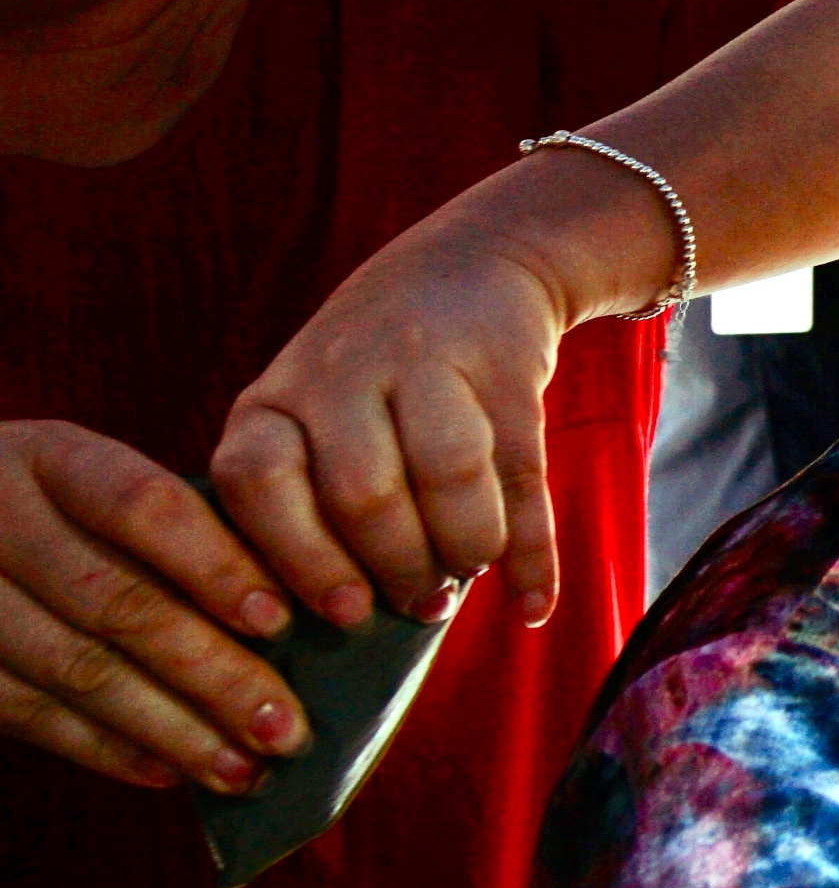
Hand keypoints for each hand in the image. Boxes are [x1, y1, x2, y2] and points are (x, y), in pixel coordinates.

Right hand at [0, 419, 307, 792]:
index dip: (216, 566)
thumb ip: (172, 527)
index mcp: (51, 459)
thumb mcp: (93, 480)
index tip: (281, 621)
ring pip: (78, 670)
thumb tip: (289, 612)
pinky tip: (167, 771)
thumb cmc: (50, 507)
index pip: (144, 506)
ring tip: (242, 769)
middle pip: (119, 603)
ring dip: (170, 728)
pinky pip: (29, 712)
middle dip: (213, 674)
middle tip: (284, 727)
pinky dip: (105, 747)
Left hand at [207, 222, 567, 633]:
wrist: (474, 262)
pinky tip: (531, 604)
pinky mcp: (508, 369)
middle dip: (396, 567)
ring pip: (447, 476)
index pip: (258, 481)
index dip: (294, 557)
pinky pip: (523, 475)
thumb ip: (308, 499)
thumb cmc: (374, 376)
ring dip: (464, 550)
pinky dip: (532, 553)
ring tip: (465, 576)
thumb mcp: (312, 415)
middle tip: (417, 606)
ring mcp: (429, 361)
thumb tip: (340, 625)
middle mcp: (344, 372)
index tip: (336, 615)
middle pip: (362, 491)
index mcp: (276, 397)